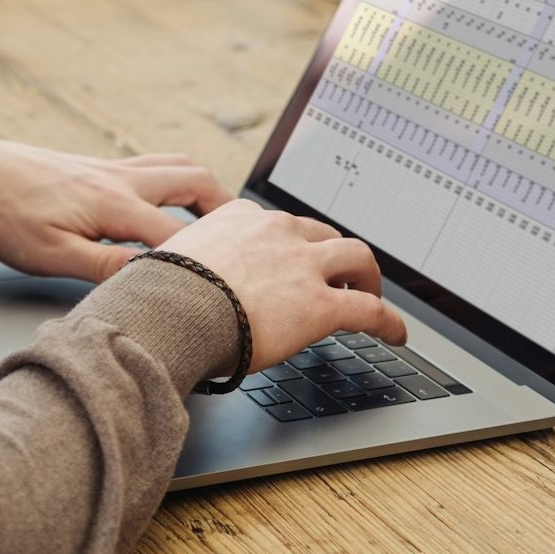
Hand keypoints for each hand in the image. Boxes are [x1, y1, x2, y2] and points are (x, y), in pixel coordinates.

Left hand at [0, 139, 233, 282]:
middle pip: (195, 182)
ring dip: (206, 189)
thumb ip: (104, 266)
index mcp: (114, 204)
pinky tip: (172, 200)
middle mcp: (122, 178)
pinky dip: (179, 179)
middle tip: (243, 238)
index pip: (179, 233)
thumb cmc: (6, 215)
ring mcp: (112, 167)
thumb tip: (149, 278)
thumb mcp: (50, 255)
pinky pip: (156, 164)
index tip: (234, 279)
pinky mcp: (100, 166)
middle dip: (225, 209)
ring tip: (221, 219)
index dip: (210, 257)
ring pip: (178, 165)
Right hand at [155, 200, 406, 367]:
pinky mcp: (321, 304)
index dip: (293, 244)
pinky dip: (389, 322)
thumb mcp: (171, 260)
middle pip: (324, 234)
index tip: (293, 256)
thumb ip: (188, 265)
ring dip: (368, 277)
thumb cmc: (159, 294)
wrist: (171, 311)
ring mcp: (303, 266)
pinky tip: (395, 335)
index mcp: (241, 218)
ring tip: (371, 296)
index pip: (279, 224)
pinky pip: (371, 310)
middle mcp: (278, 231)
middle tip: (341, 275)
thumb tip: (170, 286)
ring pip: (357, 258)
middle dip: (336, 254)